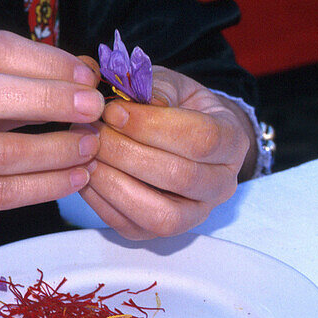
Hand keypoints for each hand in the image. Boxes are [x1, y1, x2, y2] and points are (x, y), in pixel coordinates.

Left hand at [78, 66, 255, 239]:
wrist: (182, 137)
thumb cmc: (177, 106)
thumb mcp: (172, 85)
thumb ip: (155, 89)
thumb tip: (127, 103)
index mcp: (233, 141)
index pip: (202, 139)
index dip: (153, 125)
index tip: (114, 111)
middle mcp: (221, 185)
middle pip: (180, 176)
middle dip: (128, 152)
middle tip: (92, 130)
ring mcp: (193, 215)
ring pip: (160, 214)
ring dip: (115, 183)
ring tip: (87, 153)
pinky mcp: (160, 232)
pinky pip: (131, 226)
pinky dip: (102, 201)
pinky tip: (85, 172)